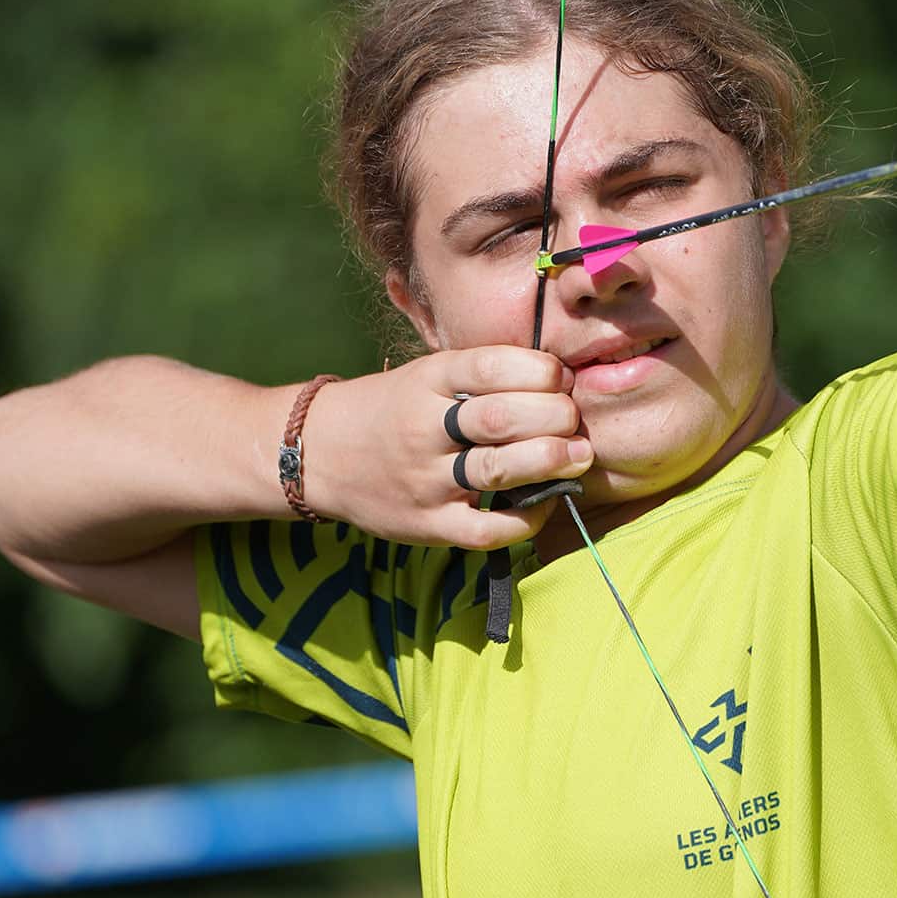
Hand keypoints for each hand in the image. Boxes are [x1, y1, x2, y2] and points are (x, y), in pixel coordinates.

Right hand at [298, 347, 590, 548]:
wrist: (317, 454)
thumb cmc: (392, 409)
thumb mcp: (426, 375)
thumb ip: (482, 376)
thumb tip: (560, 380)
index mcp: (426, 381)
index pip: (490, 367)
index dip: (539, 370)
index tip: (560, 377)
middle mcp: (422, 428)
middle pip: (499, 418)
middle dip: (553, 416)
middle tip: (573, 418)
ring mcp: (423, 481)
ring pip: (497, 470)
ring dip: (549, 460)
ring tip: (579, 453)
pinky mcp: (427, 526)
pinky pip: (488, 530)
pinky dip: (527, 518)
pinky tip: (548, 500)